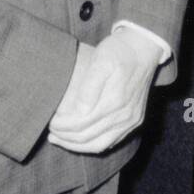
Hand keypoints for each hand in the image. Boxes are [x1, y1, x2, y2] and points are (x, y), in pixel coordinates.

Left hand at [47, 29, 159, 153]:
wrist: (144, 48)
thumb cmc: (119, 51)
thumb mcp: (101, 59)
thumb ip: (90, 86)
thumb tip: (79, 111)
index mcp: (114, 102)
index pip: (81, 125)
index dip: (62, 127)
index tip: (49, 122)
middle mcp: (124, 116)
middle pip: (88, 138)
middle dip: (66, 138)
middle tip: (50, 133)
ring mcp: (131, 121)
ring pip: (100, 145)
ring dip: (77, 146)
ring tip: (60, 140)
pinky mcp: (135, 120)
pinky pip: (113, 141)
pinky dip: (94, 144)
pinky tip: (82, 140)